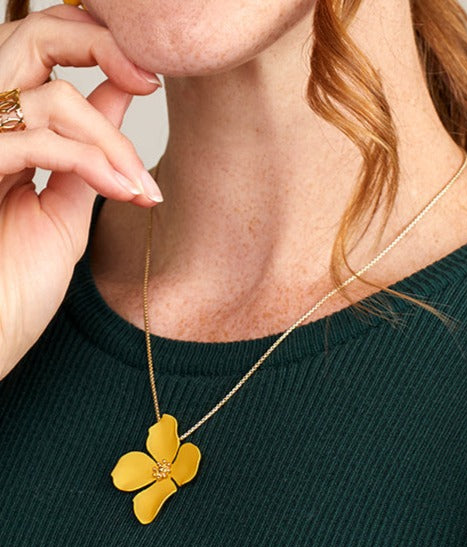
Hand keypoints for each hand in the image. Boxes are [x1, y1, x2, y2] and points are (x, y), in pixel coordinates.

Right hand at [0, 4, 163, 378]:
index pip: (37, 49)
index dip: (93, 43)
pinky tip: (124, 192)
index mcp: (1, 129)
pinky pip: (41, 142)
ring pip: (50, 93)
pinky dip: (94, 163)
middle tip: (148, 79)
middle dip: (101, 46)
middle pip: (32, 37)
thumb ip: (89, 151)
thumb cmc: (16, 285)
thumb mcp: (65, 207)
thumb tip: (121, 95)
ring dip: (112, 140)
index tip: (147, 76)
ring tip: (137, 186)